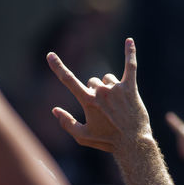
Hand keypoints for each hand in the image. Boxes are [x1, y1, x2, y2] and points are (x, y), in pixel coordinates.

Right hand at [47, 38, 151, 153]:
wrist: (133, 144)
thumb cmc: (107, 141)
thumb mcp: (82, 137)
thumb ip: (66, 123)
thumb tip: (55, 110)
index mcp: (88, 101)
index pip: (68, 80)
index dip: (57, 67)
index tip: (50, 55)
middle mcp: (101, 91)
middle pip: (92, 81)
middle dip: (95, 92)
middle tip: (105, 110)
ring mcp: (116, 88)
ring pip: (107, 78)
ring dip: (109, 88)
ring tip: (117, 105)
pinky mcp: (130, 88)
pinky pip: (130, 66)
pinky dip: (130, 53)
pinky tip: (129, 40)